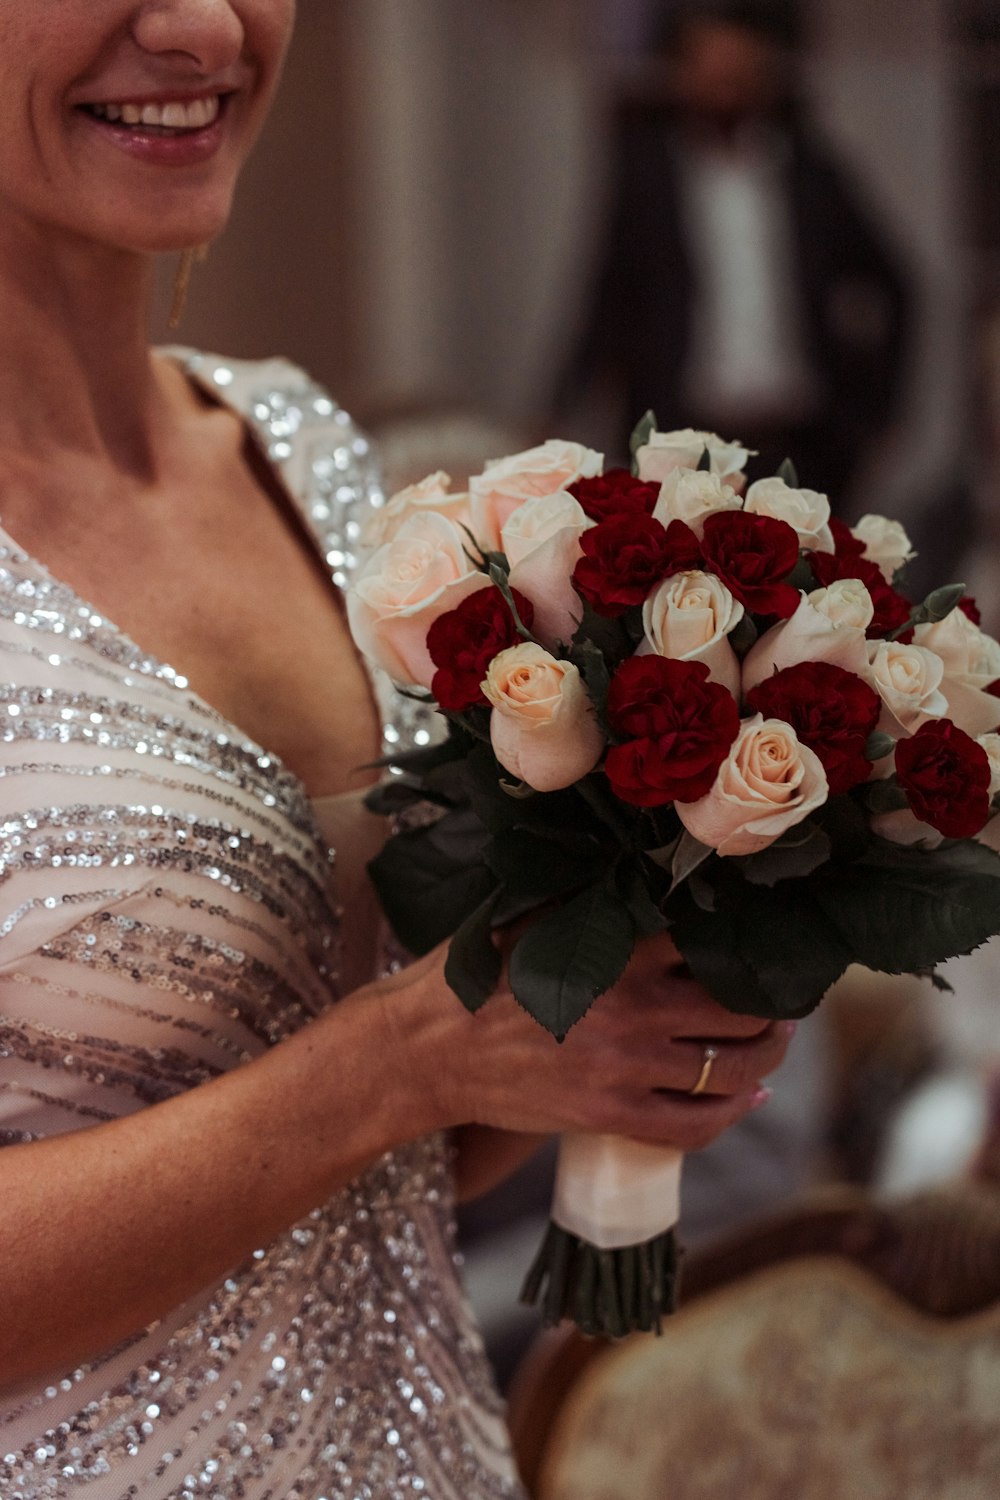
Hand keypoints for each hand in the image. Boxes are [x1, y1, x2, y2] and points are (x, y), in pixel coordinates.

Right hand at [387, 931, 792, 1149]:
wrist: (427, 1048)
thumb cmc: (477, 974)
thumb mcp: (539, 918)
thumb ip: (600, 906)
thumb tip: (656, 887)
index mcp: (621, 947)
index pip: (716, 944)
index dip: (753, 947)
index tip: (768, 947)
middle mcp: (636, 1006)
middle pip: (741, 1010)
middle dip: (774, 1009)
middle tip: (783, 1002)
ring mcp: (626, 1066)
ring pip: (731, 1068)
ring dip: (766, 1058)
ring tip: (773, 1045)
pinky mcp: (609, 1114)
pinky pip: (694, 1125)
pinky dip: (730, 1114)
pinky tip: (746, 1098)